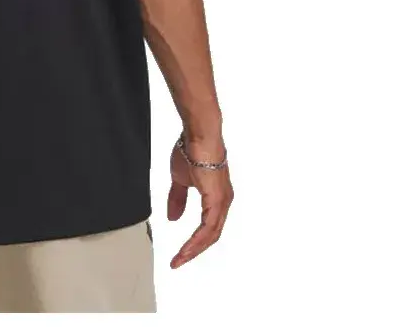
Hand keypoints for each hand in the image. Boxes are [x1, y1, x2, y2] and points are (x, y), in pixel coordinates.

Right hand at [167, 136, 232, 268]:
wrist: (198, 136)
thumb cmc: (190, 150)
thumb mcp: (180, 179)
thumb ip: (178, 199)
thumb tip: (173, 218)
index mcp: (216, 197)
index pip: (208, 227)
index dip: (194, 241)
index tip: (180, 253)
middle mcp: (223, 202)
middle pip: (211, 235)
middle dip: (194, 250)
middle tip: (178, 261)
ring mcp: (222, 202)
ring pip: (211, 234)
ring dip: (195, 248)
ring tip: (180, 258)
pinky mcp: (217, 200)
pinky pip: (208, 227)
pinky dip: (197, 240)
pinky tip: (187, 247)